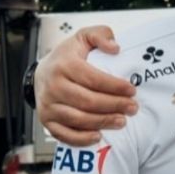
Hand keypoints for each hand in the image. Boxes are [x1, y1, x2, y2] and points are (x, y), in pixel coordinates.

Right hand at [35, 26, 137, 145]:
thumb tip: (115, 47)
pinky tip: (98, 136)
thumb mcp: (84, 37)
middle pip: (88, 101)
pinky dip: (81, 138)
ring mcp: (48, 105)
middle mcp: (53, 86)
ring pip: (78, 119)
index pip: (93, 79)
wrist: (42, 72)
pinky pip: (64, 134)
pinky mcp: (46, 120)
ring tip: (121, 121)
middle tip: (132, 108)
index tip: (132, 90)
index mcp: (64, 65)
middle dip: (114, 106)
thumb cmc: (68, 56)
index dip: (115, 86)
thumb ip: (101, 35)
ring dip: (102, 122)